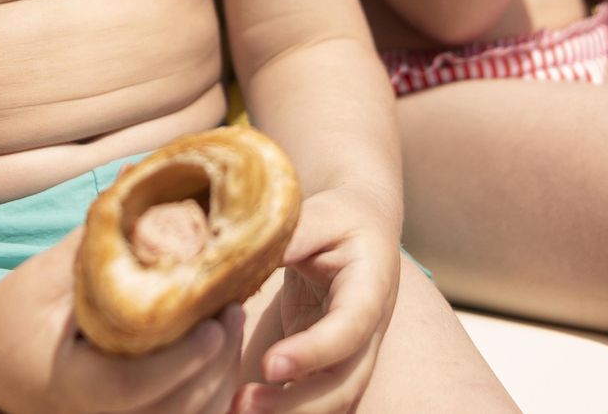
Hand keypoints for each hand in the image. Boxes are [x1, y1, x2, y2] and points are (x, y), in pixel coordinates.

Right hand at [0, 227, 243, 413]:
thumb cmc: (11, 312)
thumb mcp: (44, 273)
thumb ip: (95, 240)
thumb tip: (137, 179)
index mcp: (66, 385)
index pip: (132, 387)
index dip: (183, 359)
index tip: (216, 322)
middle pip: (171, 409)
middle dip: (214, 360)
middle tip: (235, 308)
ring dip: (216, 376)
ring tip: (231, 323)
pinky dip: (205, 392)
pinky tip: (216, 351)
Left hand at [234, 187, 400, 413]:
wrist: (365, 228)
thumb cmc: (342, 218)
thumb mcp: (323, 214)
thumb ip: (294, 235)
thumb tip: (247, 253)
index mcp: (370, 290)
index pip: (349, 331)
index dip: (313, 352)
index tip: (269, 363)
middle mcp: (367, 333)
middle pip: (344, 384)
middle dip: (296, 403)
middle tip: (243, 402)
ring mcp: (350, 354)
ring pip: (330, 401)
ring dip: (287, 412)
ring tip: (236, 408)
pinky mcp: (326, 364)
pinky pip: (311, 396)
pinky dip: (283, 409)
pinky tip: (244, 406)